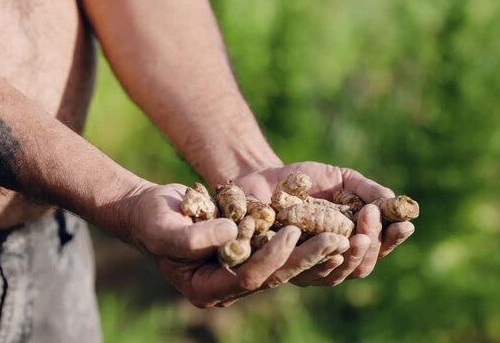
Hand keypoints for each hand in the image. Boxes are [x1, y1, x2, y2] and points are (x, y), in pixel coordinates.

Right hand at [129, 183, 349, 307]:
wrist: (156, 211)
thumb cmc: (153, 218)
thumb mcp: (163, 227)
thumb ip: (190, 237)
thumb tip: (232, 232)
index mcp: (206, 288)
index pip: (247, 277)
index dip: (272, 256)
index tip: (292, 232)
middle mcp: (228, 285)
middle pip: (274, 275)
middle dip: (306, 257)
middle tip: (338, 241)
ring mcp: (241, 271)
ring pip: (284, 267)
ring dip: (315, 252)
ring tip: (346, 237)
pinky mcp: (251, 254)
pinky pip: (282, 252)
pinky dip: (306, 241)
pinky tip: (332, 229)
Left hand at [234, 161, 414, 286]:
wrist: (263, 177)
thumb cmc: (307, 181)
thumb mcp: (341, 179)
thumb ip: (367, 191)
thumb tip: (395, 203)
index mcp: (352, 242)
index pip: (379, 248)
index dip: (393, 240)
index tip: (405, 224)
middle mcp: (332, 260)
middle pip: (360, 266)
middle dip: (372, 244)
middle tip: (372, 218)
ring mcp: (307, 268)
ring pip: (335, 274)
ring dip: (350, 255)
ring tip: (356, 235)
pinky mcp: (281, 267)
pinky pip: (302, 271)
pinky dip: (319, 259)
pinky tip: (329, 245)